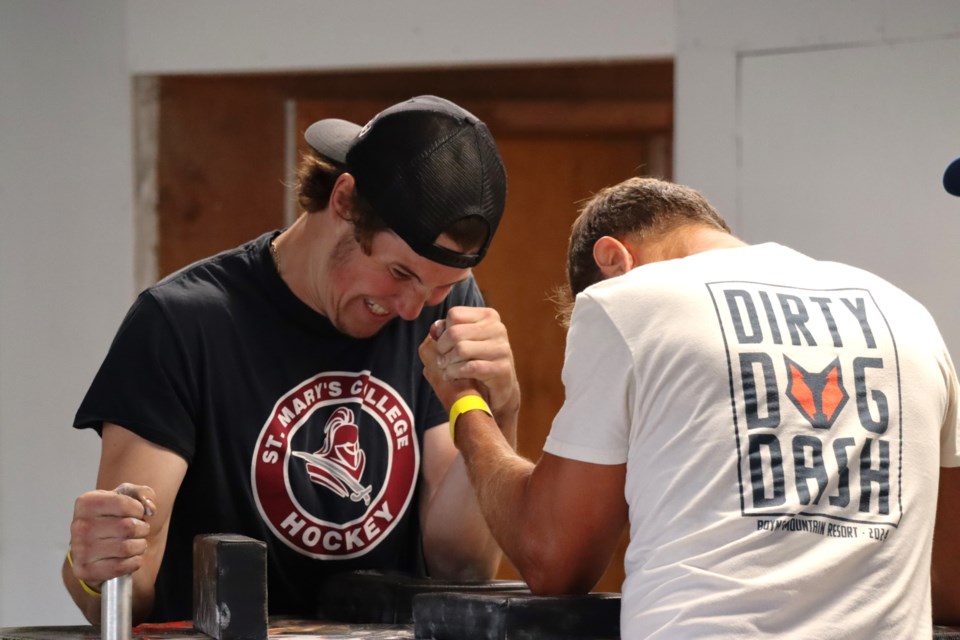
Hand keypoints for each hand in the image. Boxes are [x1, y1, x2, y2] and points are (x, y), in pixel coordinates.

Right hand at [68, 483, 155, 588]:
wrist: (93, 545)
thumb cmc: (112, 516)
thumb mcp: (126, 496)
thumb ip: (143, 494)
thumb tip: (150, 509)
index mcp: (87, 503)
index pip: (123, 504)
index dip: (138, 509)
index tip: (137, 513)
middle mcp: (79, 526)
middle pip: (128, 527)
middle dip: (143, 529)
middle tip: (140, 530)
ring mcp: (80, 550)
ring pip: (127, 548)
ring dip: (140, 546)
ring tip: (136, 542)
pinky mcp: (85, 570)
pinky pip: (120, 567)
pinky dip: (134, 562)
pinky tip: (130, 557)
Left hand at [419, 306, 520, 426]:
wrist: (500, 387)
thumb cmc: (477, 360)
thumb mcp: (463, 340)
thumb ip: (447, 331)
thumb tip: (435, 328)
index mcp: (488, 316)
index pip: (454, 314)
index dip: (443, 331)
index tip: (445, 345)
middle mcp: (497, 328)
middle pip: (455, 332)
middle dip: (442, 349)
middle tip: (442, 360)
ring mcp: (501, 348)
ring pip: (461, 349)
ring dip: (448, 363)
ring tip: (447, 368)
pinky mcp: (501, 368)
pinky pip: (469, 367)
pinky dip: (455, 373)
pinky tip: (452, 377)